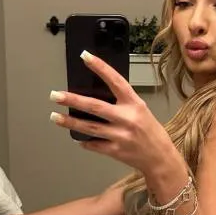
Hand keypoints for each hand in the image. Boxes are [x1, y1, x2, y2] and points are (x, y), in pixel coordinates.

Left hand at [49, 51, 180, 175]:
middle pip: (95, 107)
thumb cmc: (150, 131)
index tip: (85, 57)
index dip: (100, 68)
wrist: (160, 158)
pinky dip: (83, 141)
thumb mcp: (140, 110)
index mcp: (134, 104)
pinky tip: (75, 136)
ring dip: (70, 122)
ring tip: (55, 117)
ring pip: (90, 127)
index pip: (115, 81)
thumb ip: (122, 103)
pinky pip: (94, 144)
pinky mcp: (115, 151)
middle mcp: (127, 118)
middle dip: (73, 100)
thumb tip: (94, 95)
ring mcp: (120, 136)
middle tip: (55, 95)